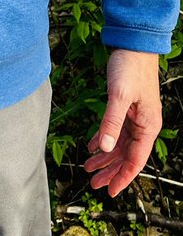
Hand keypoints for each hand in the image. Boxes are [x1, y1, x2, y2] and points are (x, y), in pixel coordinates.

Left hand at [84, 49, 161, 196]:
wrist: (134, 44)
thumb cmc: (130, 67)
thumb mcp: (119, 95)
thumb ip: (111, 122)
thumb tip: (105, 148)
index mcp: (148, 126)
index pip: (135, 161)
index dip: (122, 178)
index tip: (109, 191)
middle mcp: (144, 125)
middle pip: (126, 156)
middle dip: (110, 170)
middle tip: (92, 183)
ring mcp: (136, 117)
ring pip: (119, 144)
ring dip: (104, 156)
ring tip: (88, 167)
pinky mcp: (127, 108)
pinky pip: (115, 130)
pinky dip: (103, 139)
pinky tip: (91, 146)